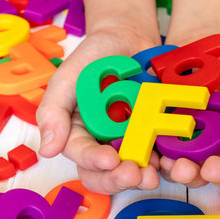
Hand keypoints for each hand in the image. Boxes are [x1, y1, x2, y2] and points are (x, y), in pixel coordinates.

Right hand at [36, 26, 162, 193]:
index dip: (94, 162)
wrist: (128, 40)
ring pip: (135, 170)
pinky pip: (162, 153)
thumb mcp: (67, 77)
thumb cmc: (93, 58)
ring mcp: (132, 140)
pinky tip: (172, 160)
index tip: (109, 160)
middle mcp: (105, 143)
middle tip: (134, 175)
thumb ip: (53, 111)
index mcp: (79, 133)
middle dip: (119, 179)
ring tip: (153, 175)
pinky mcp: (156, 134)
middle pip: (107, 174)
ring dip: (143, 177)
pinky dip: (167, 161)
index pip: (82, 156)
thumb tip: (47, 150)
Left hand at [159, 32, 219, 187]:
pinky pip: (165, 154)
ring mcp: (194, 141)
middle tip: (210, 170)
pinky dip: (163, 161)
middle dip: (217, 173)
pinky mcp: (168, 134)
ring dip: (189, 173)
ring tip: (181, 169)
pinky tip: (162, 160)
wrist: (201, 40)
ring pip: (194, 167)